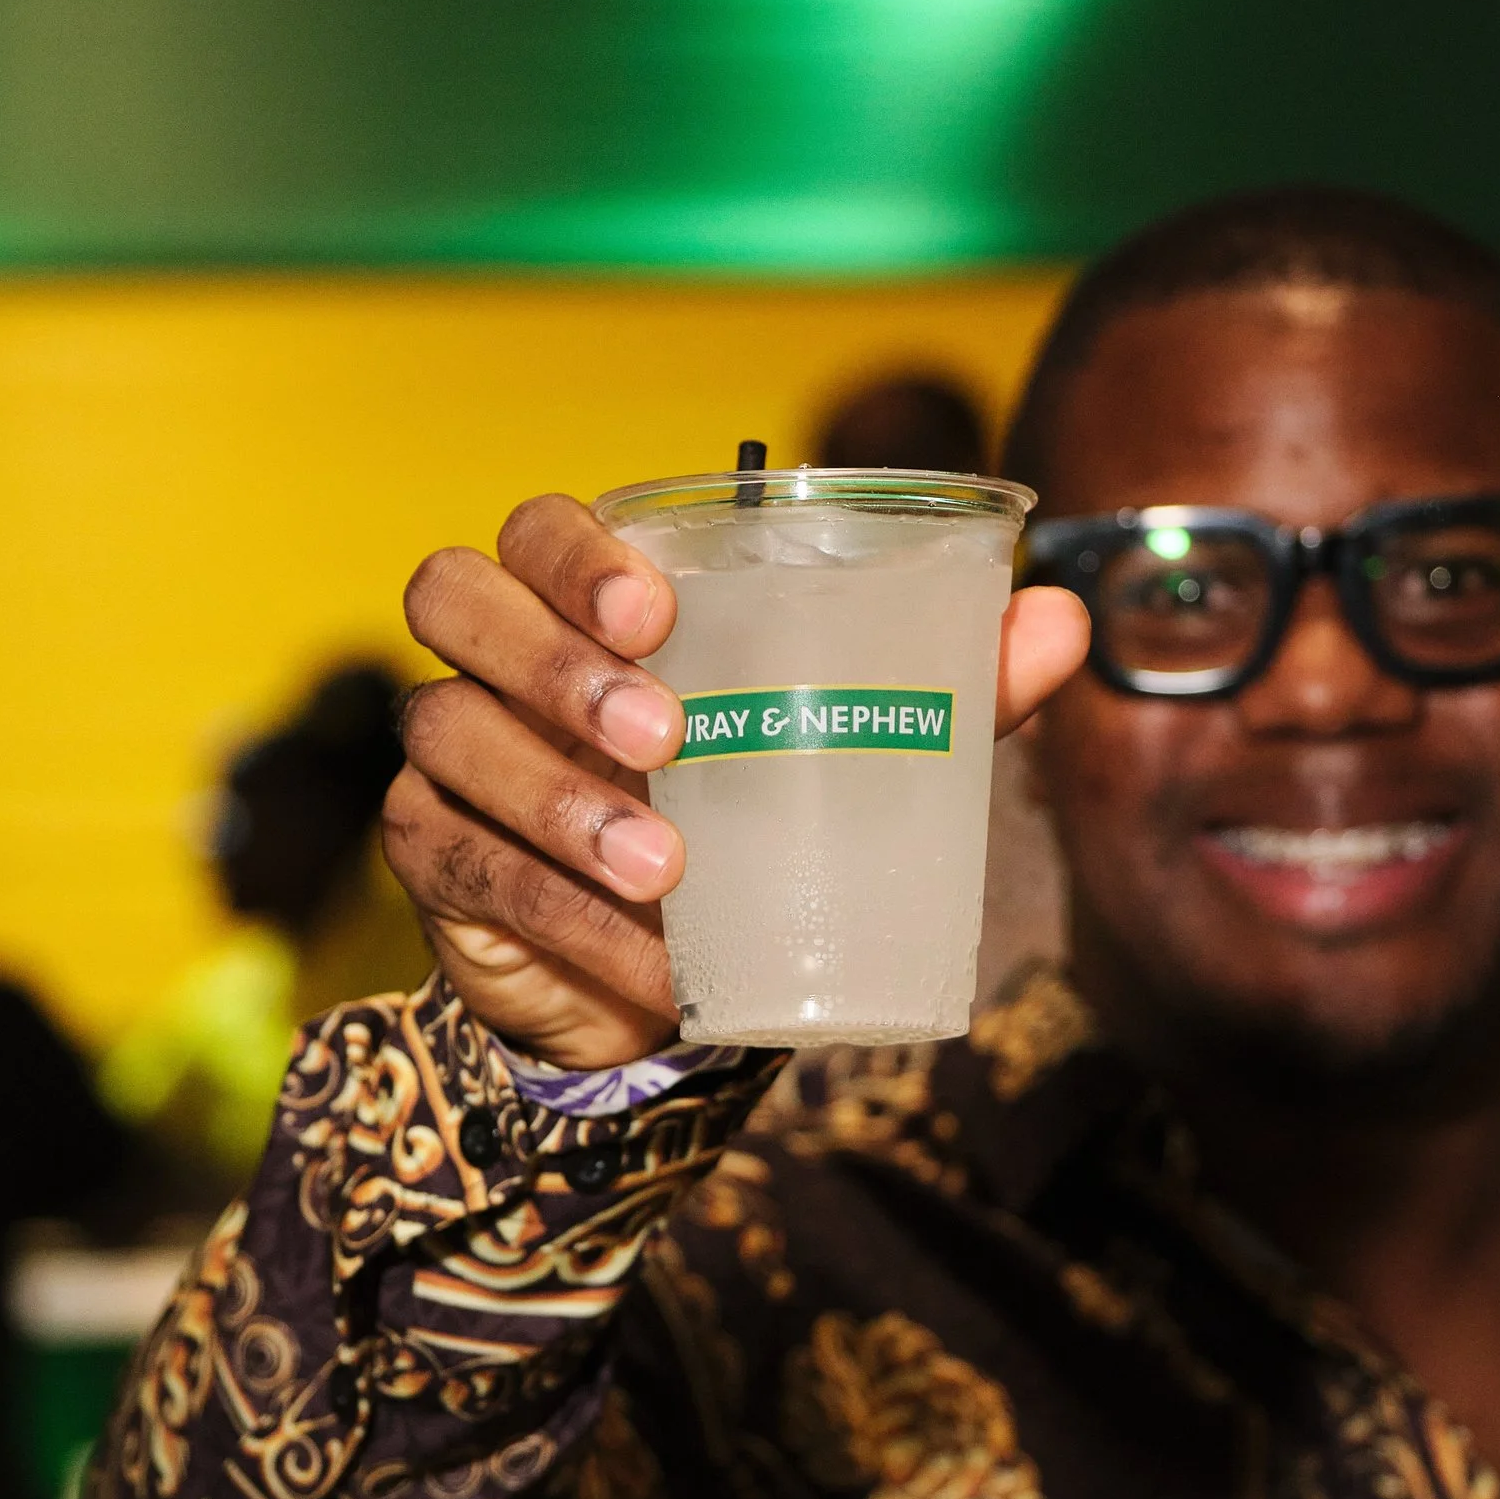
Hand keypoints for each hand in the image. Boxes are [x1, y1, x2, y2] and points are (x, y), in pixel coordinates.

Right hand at [390, 495, 1091, 1070]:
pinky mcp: (434, 859)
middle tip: (663, 735)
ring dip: (557, 801)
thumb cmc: (749, 809)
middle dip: (551, 662)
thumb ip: (943, 676)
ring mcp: (448, 756)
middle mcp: (493, 657)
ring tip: (663, 867)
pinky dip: (558, 912)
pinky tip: (643, 952)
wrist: (660, 969)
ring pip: (450, 738)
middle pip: (449, 597)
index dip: (572, 554)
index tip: (656, 611)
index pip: (533, 529)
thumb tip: (1064, 616)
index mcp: (581, 598)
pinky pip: (467, 870)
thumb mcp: (850, 738)